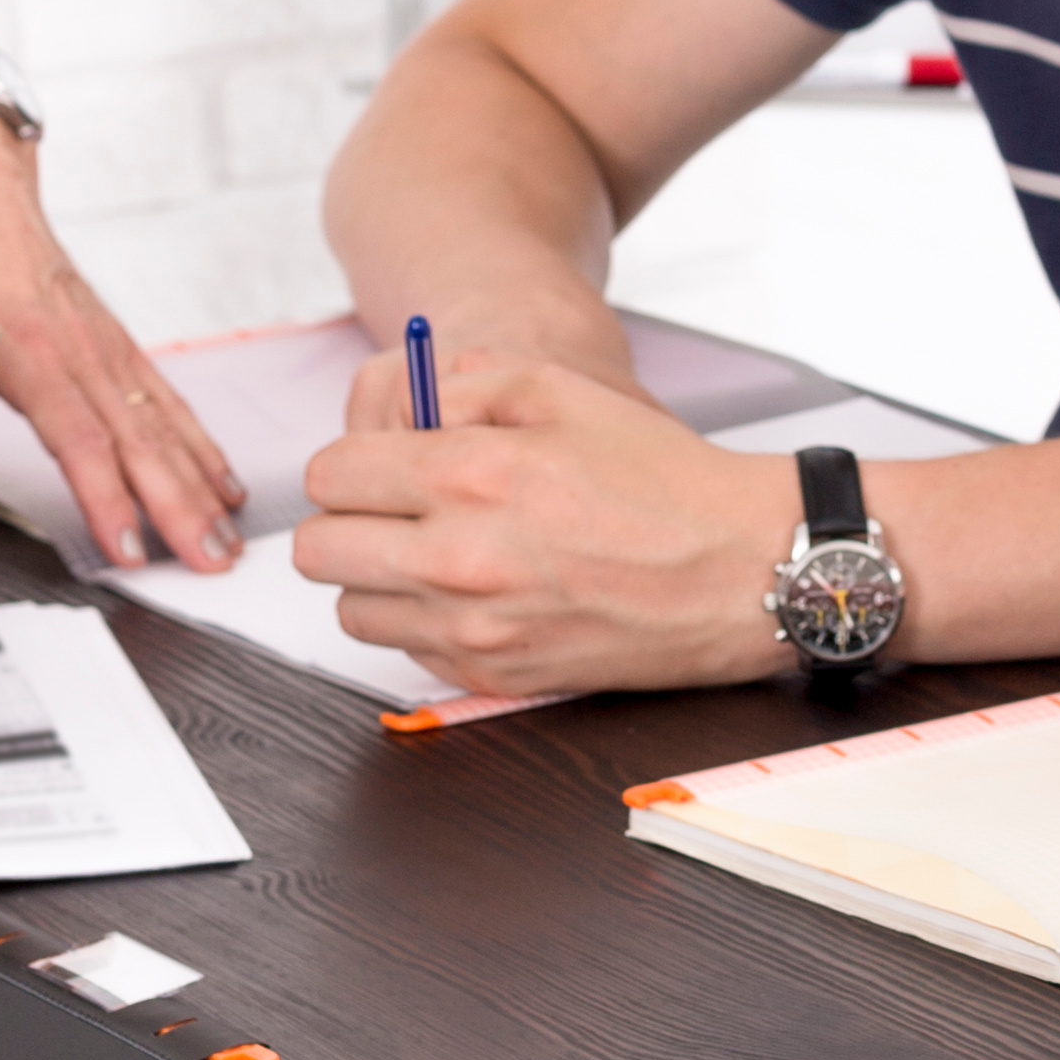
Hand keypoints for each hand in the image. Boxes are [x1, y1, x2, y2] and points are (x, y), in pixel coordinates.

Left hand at [0, 106, 239, 570]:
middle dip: (180, 507)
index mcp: (33, 352)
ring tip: (226, 535)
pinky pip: (169, 401)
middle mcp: (84, 351)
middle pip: (142, 442)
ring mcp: (110, 348)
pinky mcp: (120, 345)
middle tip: (211, 560)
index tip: (128, 547)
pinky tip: (220, 480)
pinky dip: (200, 444)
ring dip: (200, 484)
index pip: (81, 440)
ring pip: (166, 425)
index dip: (107, 497)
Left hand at [293, 342, 803, 692]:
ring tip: (436, 549)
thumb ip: (462, 384)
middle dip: (347, 518)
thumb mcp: (562, 390)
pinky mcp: (494, 675)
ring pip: (351, 610)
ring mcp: (474, 628)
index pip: (329, 476)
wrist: (740, 570)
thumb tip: (399, 409)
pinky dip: (422, 620)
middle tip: (395, 505)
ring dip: (377, 576)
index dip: (351, 460)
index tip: (383, 461)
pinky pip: (406, 651)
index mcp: (470, 475)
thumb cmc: (661, 477)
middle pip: (319, 550)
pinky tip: (478, 590)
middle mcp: (459, 559)